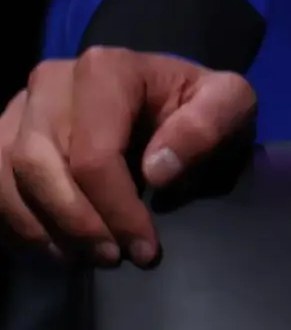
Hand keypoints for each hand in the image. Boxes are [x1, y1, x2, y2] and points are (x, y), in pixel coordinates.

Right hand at [0, 47, 256, 264]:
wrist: (166, 95)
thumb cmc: (198, 103)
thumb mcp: (230, 104)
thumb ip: (207, 126)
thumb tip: (158, 171)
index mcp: (105, 70)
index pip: (94, 152)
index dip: (116, 209)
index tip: (144, 249)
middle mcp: (50, 82)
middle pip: (38, 165)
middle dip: (75, 223)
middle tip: (112, 259)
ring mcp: (19, 107)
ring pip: (4, 175)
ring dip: (38, 227)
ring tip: (82, 258)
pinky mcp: (4, 132)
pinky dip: (14, 221)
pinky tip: (51, 245)